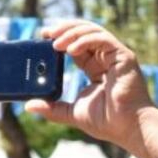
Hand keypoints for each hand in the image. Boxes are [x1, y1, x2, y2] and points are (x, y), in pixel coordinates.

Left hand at [25, 20, 154, 150]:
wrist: (128, 128)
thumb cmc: (107, 122)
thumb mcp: (73, 113)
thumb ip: (52, 108)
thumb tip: (30, 106)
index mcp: (95, 68)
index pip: (77, 45)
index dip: (61, 38)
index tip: (44, 38)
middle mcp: (105, 58)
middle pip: (84, 32)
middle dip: (64, 29)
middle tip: (45, 33)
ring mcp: (115, 55)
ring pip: (92, 31)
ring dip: (72, 33)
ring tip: (55, 43)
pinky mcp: (123, 56)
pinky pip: (102, 39)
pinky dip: (85, 40)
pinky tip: (71, 49)